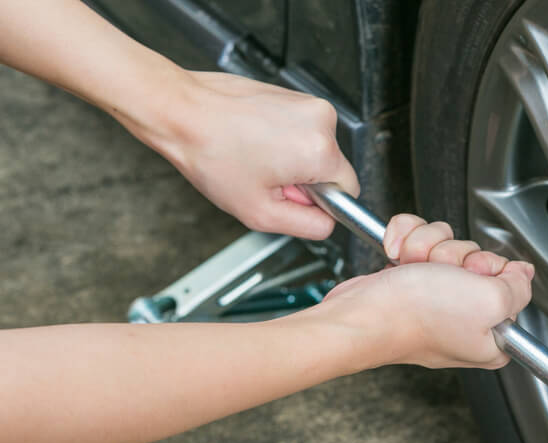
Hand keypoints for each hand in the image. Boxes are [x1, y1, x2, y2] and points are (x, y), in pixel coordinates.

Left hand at [151, 72, 358, 239]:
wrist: (182, 111)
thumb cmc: (211, 153)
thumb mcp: (261, 213)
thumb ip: (308, 226)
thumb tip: (327, 223)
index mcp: (320, 150)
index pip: (349, 190)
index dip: (320, 202)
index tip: (291, 196)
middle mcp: (322, 119)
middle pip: (331, 168)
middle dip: (303, 180)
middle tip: (265, 178)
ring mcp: (308, 102)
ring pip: (316, 149)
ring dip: (291, 160)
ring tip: (255, 157)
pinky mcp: (294, 95)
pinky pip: (302, 131)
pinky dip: (282, 140)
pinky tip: (254, 141)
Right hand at [316, 214, 533, 368]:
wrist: (361, 315)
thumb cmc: (417, 317)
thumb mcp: (491, 301)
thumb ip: (518, 287)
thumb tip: (523, 274)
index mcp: (491, 336)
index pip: (511, 284)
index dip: (494, 272)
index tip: (477, 277)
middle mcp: (465, 319)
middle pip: (478, 260)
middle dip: (456, 255)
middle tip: (442, 274)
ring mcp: (435, 299)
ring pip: (447, 246)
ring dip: (427, 247)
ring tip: (414, 268)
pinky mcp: (409, 280)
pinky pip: (418, 240)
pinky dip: (405, 240)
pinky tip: (397, 258)